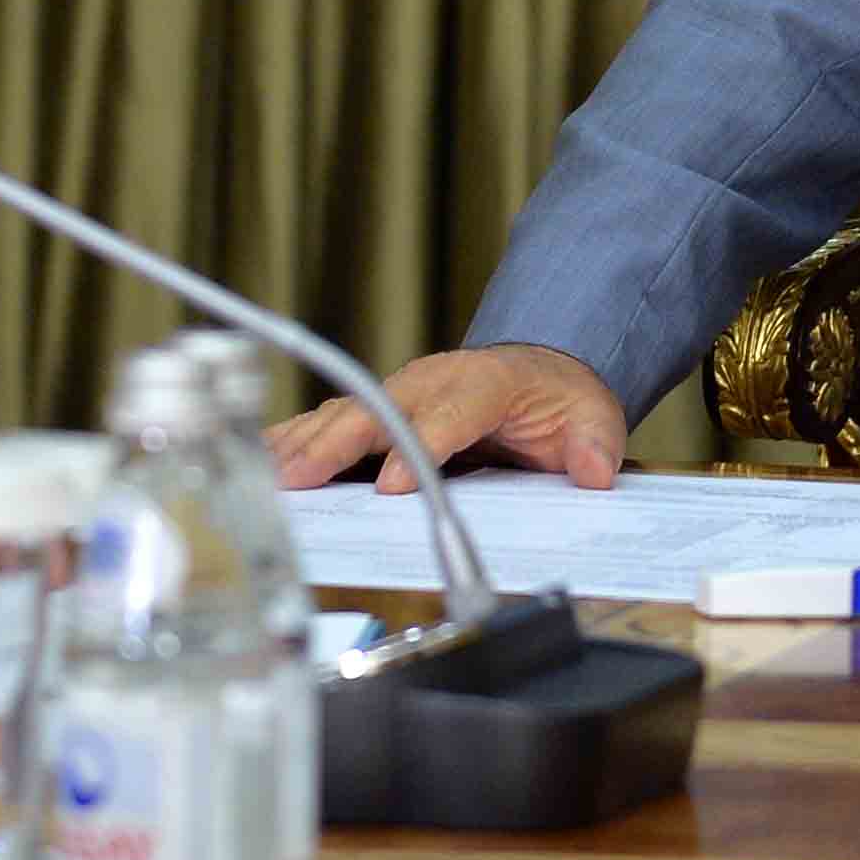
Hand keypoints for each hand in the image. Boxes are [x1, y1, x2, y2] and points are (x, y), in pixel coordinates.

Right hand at [266, 344, 627, 492]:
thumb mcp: (592, 418)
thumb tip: (594, 471)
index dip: (418, 449)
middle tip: (299, 480)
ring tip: (266, 476)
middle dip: (335, 445)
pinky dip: (298, 441)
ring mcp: (400, 391)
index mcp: (484, 382)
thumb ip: (594, 444)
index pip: (448, 415)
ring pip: (345, 414)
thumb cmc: (557, 400)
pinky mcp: (381, 409)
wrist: (539, 372)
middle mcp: (432, 380)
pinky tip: (265, 464)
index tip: (390, 487)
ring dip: (304, 444)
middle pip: (378, 410)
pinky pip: (333, 421)